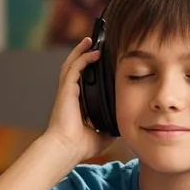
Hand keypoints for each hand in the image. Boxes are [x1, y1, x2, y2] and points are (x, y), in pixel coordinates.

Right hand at [45, 37, 113, 162]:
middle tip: (93, 45)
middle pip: (75, 69)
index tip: (98, 63)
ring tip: (90, 41)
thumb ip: (110, 128)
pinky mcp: (66, 90)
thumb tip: (122, 126)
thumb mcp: (102, 136)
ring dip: (81, 51)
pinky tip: (94, 52)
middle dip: (82, 55)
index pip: (82, 82)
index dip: (89, 71)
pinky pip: (75, 68)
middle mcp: (70, 96)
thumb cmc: (80, 146)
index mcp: (77, 105)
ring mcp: (67, 91)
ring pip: (72, 64)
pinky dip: (84, 58)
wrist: (67, 149)